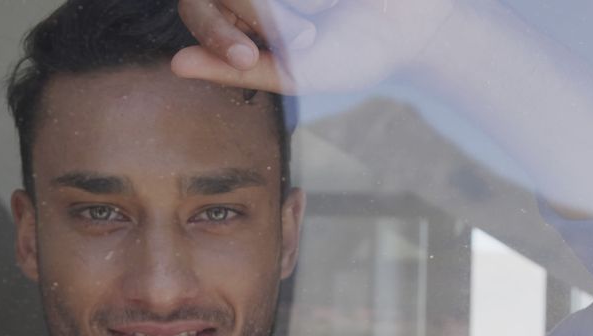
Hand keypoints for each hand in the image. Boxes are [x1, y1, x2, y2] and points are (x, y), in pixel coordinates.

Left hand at [171, 0, 453, 93]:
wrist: (417, 22)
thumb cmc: (357, 53)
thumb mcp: (298, 72)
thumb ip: (237, 71)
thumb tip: (174, 64)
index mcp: (243, 13)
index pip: (199, 8)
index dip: (214, 29)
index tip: (249, 55)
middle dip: (256, 10)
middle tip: (304, 35)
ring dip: (276, 4)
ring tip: (320, 16)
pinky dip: (306, 2)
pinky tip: (329, 2)